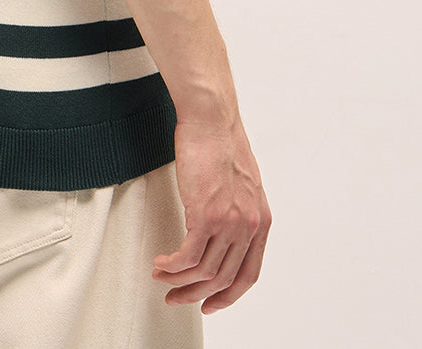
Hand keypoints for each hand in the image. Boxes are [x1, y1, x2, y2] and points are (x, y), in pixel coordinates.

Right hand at [152, 117, 271, 314]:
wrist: (211, 118)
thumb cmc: (221, 142)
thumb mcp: (242, 183)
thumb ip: (239, 210)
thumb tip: (222, 232)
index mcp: (260, 221)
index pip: (248, 275)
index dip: (227, 295)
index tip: (209, 302)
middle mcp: (249, 226)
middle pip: (223, 279)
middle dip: (196, 294)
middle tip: (176, 297)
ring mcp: (229, 222)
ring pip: (203, 272)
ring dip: (178, 281)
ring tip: (161, 276)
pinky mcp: (206, 214)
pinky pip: (187, 256)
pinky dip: (171, 265)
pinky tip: (160, 262)